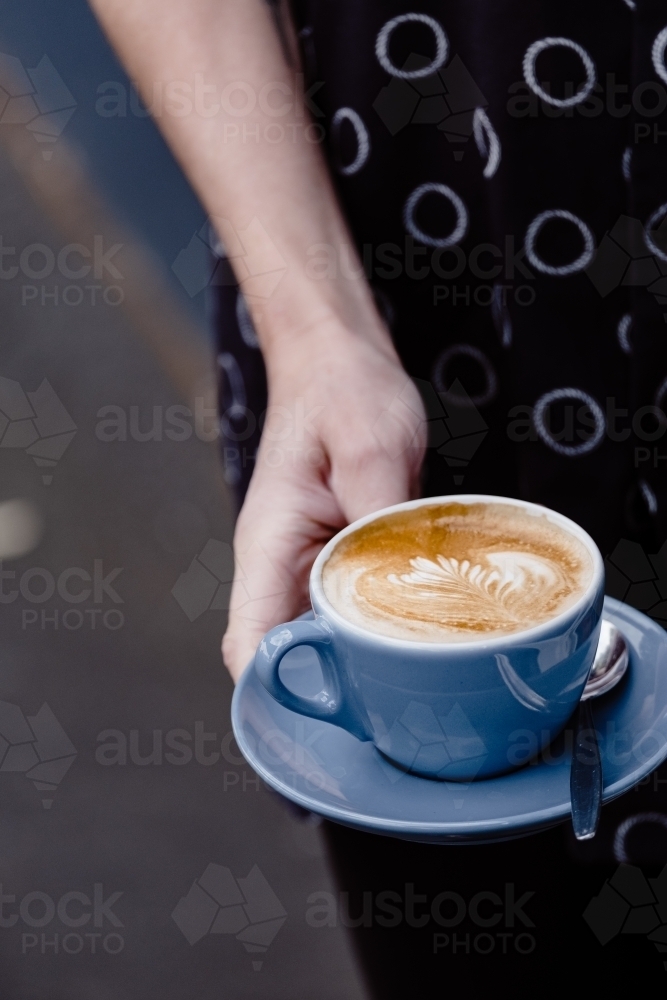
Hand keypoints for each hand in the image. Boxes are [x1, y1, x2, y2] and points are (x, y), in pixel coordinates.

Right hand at [221, 318, 426, 680]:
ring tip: (415, 687)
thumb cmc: (343, 391)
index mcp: (269, 545)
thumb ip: (379, 514)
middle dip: (331, 694)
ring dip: (358, 665)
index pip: (249, 641)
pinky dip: (375, 631)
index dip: (275, 694)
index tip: (321, 728)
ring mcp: (305, 565)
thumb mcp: (370, 444)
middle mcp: (279, 566)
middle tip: (396, 713)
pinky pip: (347, 610)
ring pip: (320, 638)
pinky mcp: (334, 558)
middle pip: (285, 656)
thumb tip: (397, 585)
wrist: (337, 362)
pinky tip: (421, 639)